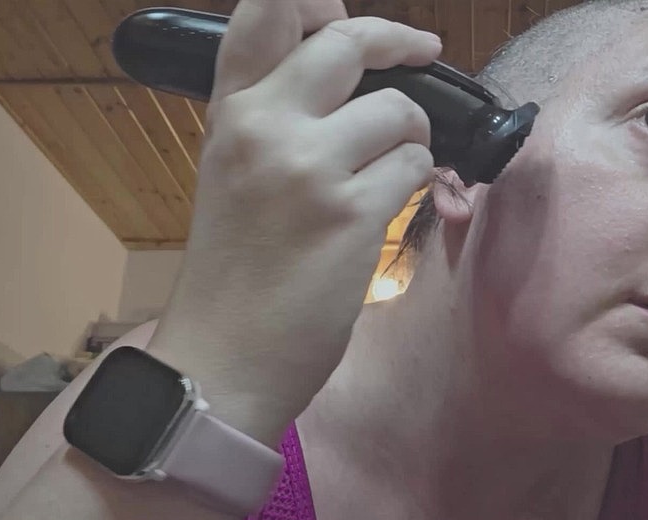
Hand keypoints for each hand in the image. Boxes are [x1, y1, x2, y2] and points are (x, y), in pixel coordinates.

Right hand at [146, 0, 441, 445]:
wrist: (223, 357)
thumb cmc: (234, 273)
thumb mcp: (232, 175)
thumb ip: (274, 119)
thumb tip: (347, 78)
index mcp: (230, 114)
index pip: (263, 12)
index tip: (339, 6)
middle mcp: (265, 126)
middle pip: (348, 41)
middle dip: (400, 40)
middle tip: (424, 52)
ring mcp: (307, 167)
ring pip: (399, 111)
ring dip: (413, 137)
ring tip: (394, 168)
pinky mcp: (349, 213)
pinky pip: (414, 167)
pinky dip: (417, 184)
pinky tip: (389, 208)